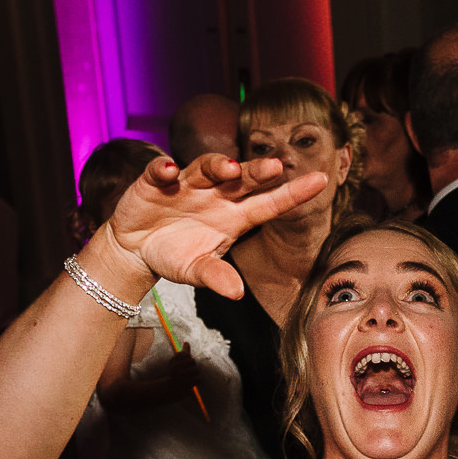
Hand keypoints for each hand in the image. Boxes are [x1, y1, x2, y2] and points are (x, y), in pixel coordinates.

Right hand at [91, 155, 326, 298]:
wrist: (136, 250)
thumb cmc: (175, 255)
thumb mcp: (197, 271)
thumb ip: (217, 277)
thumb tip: (237, 293)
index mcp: (235, 216)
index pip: (270, 203)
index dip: (294, 192)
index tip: (321, 180)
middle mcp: (217, 195)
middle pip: (242, 179)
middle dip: (257, 171)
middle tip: (274, 167)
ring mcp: (188, 185)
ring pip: (207, 168)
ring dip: (218, 165)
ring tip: (229, 169)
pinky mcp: (155, 182)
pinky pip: (161, 171)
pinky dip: (164, 169)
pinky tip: (170, 171)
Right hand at [153, 345, 199, 397]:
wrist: (172, 388)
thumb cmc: (176, 373)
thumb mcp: (178, 362)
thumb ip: (184, 353)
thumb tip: (186, 342)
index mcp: (173, 363)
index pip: (185, 354)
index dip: (187, 357)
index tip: (184, 362)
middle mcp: (175, 370)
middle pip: (192, 361)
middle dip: (193, 365)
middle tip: (189, 370)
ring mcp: (180, 379)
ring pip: (196, 370)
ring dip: (196, 372)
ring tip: (192, 375)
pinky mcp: (186, 387)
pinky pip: (198, 379)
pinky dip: (197, 380)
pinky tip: (193, 381)